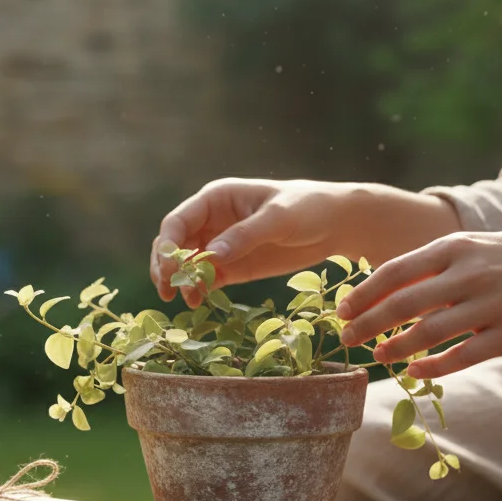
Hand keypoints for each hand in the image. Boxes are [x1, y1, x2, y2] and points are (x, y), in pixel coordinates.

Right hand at [150, 178, 351, 306]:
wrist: (334, 224)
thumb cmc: (307, 208)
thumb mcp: (278, 218)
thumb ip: (245, 235)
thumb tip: (211, 255)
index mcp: (216, 199)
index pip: (178, 222)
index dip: (167, 246)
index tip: (169, 270)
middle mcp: (211, 221)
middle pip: (174, 245)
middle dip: (166, 267)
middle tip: (168, 291)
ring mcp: (220, 245)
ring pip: (186, 264)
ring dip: (179, 282)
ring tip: (187, 300)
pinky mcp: (233, 266)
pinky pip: (206, 279)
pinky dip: (197, 290)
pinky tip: (198, 301)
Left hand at [336, 228, 501, 378]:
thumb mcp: (471, 245)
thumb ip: (431, 265)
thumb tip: (381, 288)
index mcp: (455, 246)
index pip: (395, 272)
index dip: (363, 295)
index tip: (342, 311)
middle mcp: (470, 274)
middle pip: (404, 305)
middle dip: (368, 325)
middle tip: (346, 340)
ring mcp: (492, 305)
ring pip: (429, 334)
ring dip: (396, 348)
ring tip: (377, 356)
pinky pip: (463, 356)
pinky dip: (433, 366)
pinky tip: (414, 371)